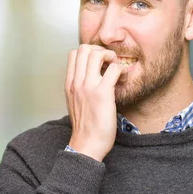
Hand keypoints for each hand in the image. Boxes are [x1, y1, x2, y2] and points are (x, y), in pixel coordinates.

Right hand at [64, 44, 126, 161]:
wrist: (87, 144)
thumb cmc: (86, 126)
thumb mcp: (76, 102)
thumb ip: (80, 87)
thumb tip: (91, 76)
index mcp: (69, 84)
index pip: (74, 53)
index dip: (89, 52)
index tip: (100, 63)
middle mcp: (76, 82)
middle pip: (84, 48)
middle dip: (100, 49)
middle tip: (109, 62)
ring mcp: (88, 87)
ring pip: (97, 53)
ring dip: (110, 56)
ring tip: (116, 68)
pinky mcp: (102, 93)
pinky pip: (114, 69)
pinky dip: (121, 70)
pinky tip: (123, 79)